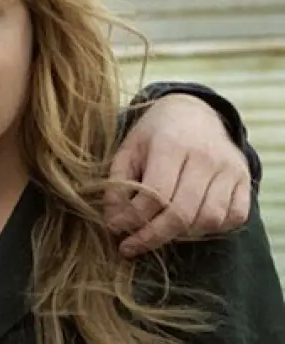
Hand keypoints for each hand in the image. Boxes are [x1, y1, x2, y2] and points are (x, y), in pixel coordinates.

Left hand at [104, 94, 250, 257]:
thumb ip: (117, 184)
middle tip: (131, 246)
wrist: (193, 112)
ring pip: (209, 220)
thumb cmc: (154, 134)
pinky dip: (211, 229)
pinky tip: (189, 223)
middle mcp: (206, 157)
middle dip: (153, 236)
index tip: (115, 230)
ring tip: (158, 230)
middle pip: (182, 213)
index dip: (133, 219)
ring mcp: (230, 169)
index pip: (156, 194)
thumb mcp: (128, 150)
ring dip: (181, 234)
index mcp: (172, 144)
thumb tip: (113, 221)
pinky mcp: (245, 179)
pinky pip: (233, 217)